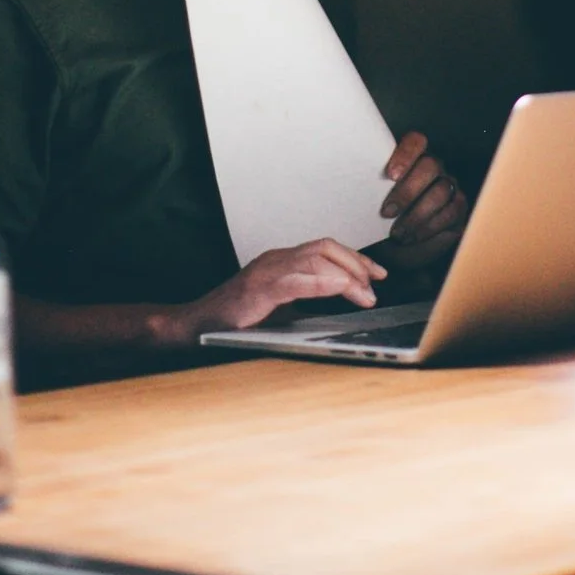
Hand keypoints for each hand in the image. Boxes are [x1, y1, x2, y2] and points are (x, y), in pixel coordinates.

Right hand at [168, 240, 387, 341]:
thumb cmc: (236, 321)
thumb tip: (342, 306)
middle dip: (356, 263)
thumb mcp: (280, 308)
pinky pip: (295, 279)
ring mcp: (266, 271)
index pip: (326, 249)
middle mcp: (276, 259)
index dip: (355, 259)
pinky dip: (320, 282)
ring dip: (346, 275)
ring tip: (363, 293)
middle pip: (326, 248)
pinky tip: (338, 287)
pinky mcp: (258, 288)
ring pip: (315, 259)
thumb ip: (306, 301)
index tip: (378, 274)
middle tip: (376, 285)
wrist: (196, 326)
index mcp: (282, 262)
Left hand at [378, 131, 468, 263]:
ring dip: (416, 215)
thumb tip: (353, 183)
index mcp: (412, 158)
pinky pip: (451, 212)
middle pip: (430, 166)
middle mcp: (434, 168)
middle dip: (407, 191)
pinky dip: (429, 227)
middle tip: (387, 212)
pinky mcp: (458, 209)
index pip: (416, 141)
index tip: (390, 176)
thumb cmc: (381, 219)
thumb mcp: (371, 202)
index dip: (405, 155)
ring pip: (441, 191)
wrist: (397, 247)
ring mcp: (449, 187)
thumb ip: (370, 188)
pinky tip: (412, 237)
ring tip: (397, 233)